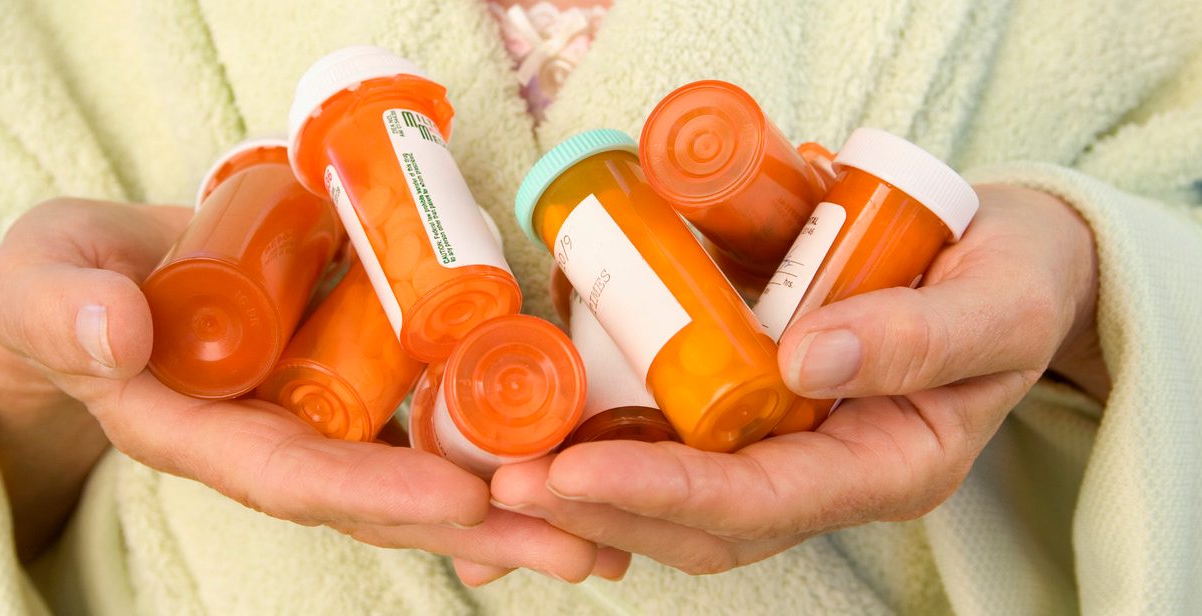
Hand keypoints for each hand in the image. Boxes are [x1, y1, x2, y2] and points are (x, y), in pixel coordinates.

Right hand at [0, 198, 620, 582]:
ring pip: (417, 472)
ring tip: (603, 529)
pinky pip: (424, 421)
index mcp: (202, 436)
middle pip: (382, 499)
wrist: (109, 277)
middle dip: (478, 526)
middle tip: (580, 545)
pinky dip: (491, 442)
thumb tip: (118, 333)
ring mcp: (320, 421)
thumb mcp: (49, 282)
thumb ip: (69, 306)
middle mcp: (274, 445)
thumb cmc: (67, 283)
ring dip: (509, 503)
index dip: (377, 493)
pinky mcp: (352, 387)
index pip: (296, 477)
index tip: (463, 498)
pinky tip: (567, 458)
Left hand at [490, 185, 1104, 573]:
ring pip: (677, 497)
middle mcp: (827, 474)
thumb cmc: (1015, 277)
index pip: (759, 503)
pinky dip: (608, 440)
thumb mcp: (998, 302)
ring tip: (500, 472)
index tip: (571, 471)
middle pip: (700, 524)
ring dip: (588, 492)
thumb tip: (803, 360)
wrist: (1008, 258)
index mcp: (889, 467)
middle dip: (599, 509)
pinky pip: (676, 441)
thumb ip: (915, 337)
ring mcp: (789, 445)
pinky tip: (546, 426)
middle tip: (504, 485)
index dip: (661, 493)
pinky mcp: (758, 406)